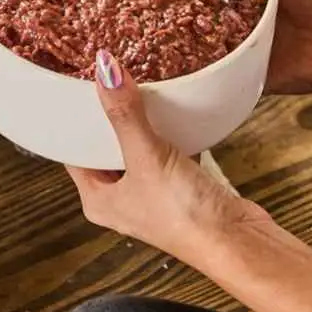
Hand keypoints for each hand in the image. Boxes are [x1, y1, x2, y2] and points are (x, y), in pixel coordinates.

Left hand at [67, 53, 253, 260]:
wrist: (237, 241)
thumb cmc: (185, 216)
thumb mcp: (147, 158)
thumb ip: (125, 114)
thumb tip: (104, 70)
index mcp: (98, 200)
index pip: (74, 152)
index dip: (74, 120)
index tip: (76, 84)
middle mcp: (121, 198)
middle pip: (104, 146)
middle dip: (107, 115)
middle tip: (106, 76)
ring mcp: (151, 191)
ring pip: (135, 145)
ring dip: (138, 120)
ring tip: (134, 83)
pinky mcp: (179, 184)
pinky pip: (164, 148)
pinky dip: (165, 129)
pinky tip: (168, 108)